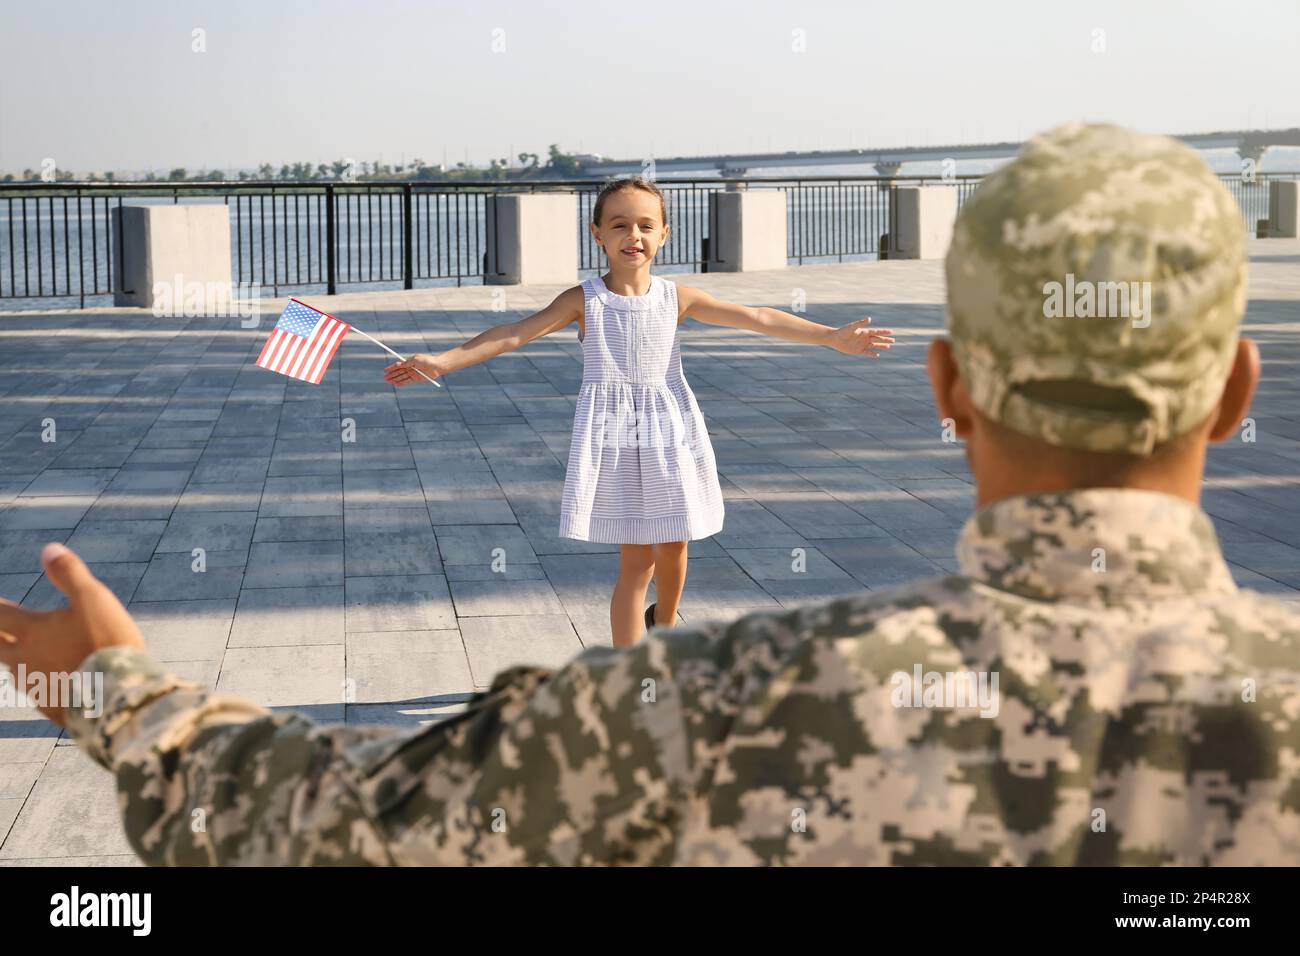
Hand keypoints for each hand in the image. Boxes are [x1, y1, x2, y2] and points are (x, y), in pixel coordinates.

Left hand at [0, 543, 144, 726]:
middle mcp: (24, 660)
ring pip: (16, 670)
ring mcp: (35, 686)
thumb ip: (69, 573)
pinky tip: (50, 682)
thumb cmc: (106, 641)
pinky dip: (39, 682)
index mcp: (32, 632)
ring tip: (22, 654)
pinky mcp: (50, 707)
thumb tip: (49, 549)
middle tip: (1, 628)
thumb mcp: (94, 599)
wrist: (119, 694)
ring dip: (16, 658)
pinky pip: (37, 692)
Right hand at [383, 353, 442, 387]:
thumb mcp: (415, 360)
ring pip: (402, 377)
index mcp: (409, 362)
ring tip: (388, 381)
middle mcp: (410, 368)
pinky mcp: (416, 379)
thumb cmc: (426, 360)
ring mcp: (413, 374)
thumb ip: (407, 363)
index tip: (385, 370)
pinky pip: (407, 381)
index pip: (398, 365)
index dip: (391, 368)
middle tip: (384, 378)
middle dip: (391, 375)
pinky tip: (396, 384)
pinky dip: (402, 383)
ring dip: (395, 379)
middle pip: (399, 372)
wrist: (436, 366)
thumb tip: (398, 364)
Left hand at [827, 317, 894, 357]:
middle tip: (894, 340)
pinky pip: (867, 353)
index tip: (891, 331)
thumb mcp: (852, 327)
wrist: (835, 339)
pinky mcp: (858, 351)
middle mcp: (864, 338)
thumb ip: (861, 323)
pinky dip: (872, 354)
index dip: (884, 332)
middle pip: (877, 339)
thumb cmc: (843, 331)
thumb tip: (869, 319)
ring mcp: (862, 345)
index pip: (876, 332)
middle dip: (885, 339)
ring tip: (889, 347)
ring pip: (874, 346)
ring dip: (881, 346)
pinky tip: (878, 355)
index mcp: (864, 332)